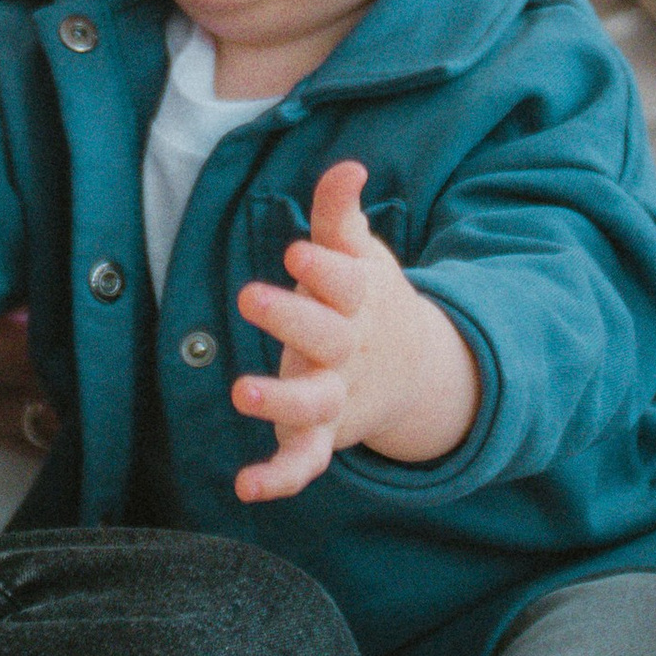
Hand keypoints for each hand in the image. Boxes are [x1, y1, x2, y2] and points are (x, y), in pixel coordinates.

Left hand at [230, 160, 480, 498]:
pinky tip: (245, 487)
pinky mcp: (321, 434)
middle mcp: (347, 350)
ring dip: (280, 399)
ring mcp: (335, 394)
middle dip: (291, 318)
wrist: (413, 372)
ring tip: (241, 392)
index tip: (297, 251)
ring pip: (314, 402)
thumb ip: (340, 215)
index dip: (323, 268)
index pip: (344, 282)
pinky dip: (280, 478)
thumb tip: (347, 167)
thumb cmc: (366, 300)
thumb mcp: (358, 254)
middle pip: (326, 336)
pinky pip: (304, 461)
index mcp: (357, 301)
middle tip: (250, 297)